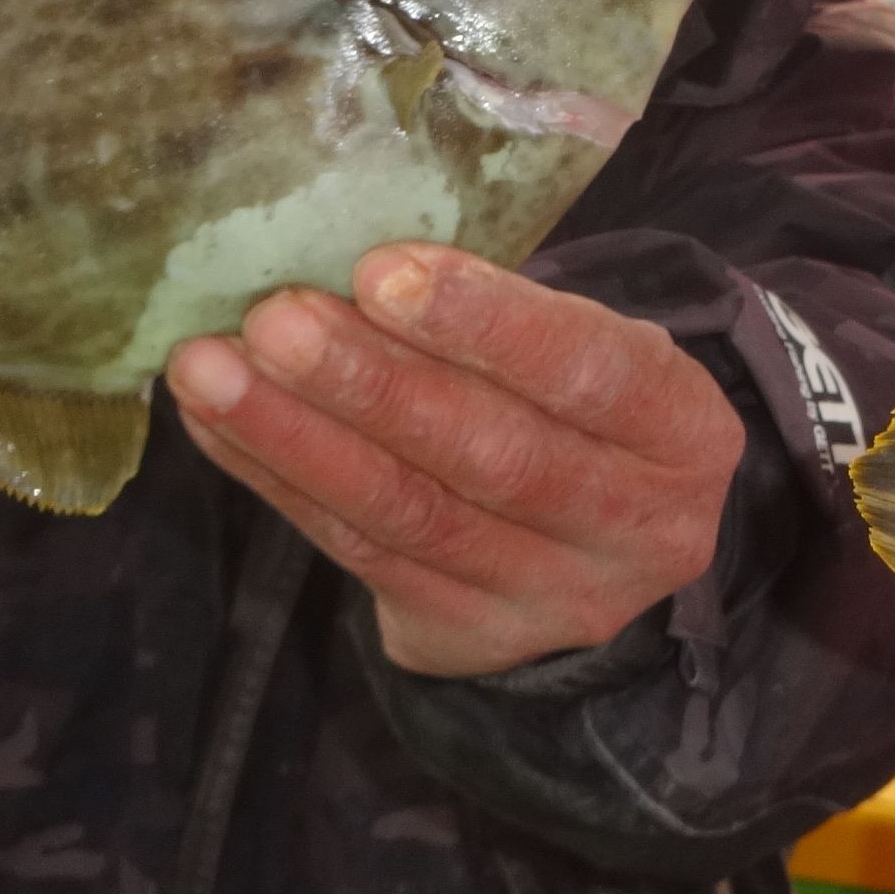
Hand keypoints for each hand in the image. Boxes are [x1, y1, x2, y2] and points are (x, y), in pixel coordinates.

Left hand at [169, 242, 740, 675]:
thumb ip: (504, 313)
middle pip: (493, 457)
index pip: (591, 374)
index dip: (487, 325)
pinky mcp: (467, 637)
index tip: (380, 269)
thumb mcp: (592, 345)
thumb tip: (350, 256)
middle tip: (274, 319)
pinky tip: (217, 424)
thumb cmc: (579, 403)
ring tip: (211, 369)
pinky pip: (360, 556)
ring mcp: (552, 599)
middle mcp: (635, 529)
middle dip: (371, 384)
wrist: (605, 545)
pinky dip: (280, 483)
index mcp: (684, 433)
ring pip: (412, 516)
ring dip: (298, 438)